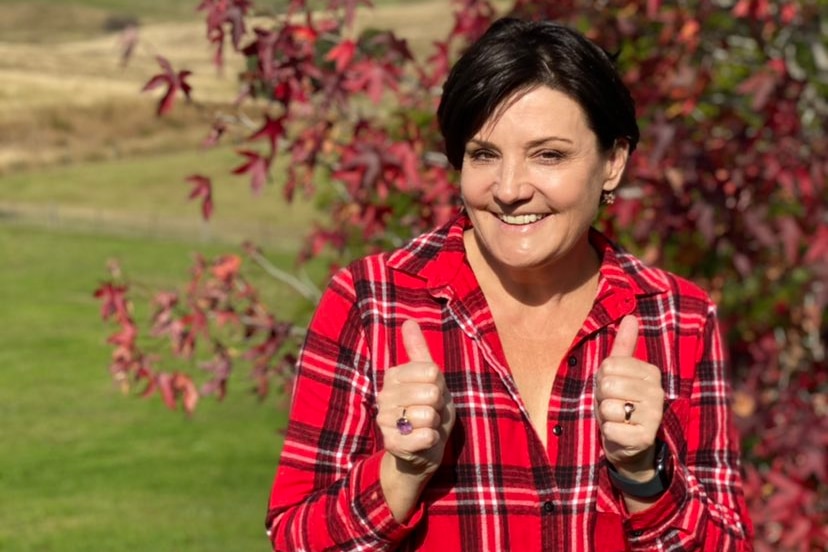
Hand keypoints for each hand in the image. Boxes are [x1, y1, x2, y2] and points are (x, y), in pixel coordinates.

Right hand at [377, 319, 455, 477]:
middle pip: (431, 393)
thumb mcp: (430, 377)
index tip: (432, 392)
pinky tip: (424, 439)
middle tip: (430, 411)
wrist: (424, 446)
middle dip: (438, 405)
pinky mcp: (391, 443)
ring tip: (426, 425)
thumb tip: (409, 321)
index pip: (431, 371)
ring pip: (428, 415)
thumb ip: (419, 350)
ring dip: (435, 423)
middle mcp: (384, 395)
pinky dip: (432, 439)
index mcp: (393, 375)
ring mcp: (385, 420)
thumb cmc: (429, 407)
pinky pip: (425, 437)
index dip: (439, 384)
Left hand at [594, 315, 663, 478]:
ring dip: (604, 416)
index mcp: (651, 373)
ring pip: (608, 407)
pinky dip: (608, 433)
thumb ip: (624, 345)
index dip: (602, 378)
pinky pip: (610, 429)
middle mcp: (657, 392)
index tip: (612, 388)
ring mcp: (654, 416)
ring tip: (616, 419)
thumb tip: (630, 316)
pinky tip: (619, 434)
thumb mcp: (619, 373)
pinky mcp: (645, 438)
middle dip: (602, 397)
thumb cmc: (620, 402)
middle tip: (612, 404)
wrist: (628, 443)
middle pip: (608, 385)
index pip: (609, 365)